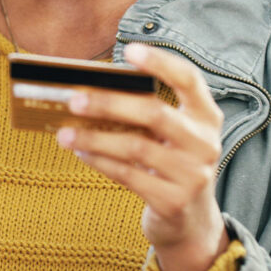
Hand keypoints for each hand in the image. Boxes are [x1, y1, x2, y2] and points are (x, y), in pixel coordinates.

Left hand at [56, 43, 227, 270]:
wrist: (190, 221)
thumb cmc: (170, 162)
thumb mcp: (172, 135)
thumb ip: (147, 111)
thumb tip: (91, 91)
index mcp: (206, 116)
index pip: (188, 79)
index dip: (160, 62)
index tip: (128, 50)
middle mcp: (206, 143)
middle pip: (154, 113)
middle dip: (110, 104)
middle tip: (74, 99)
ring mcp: (193, 175)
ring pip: (135, 147)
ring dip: (94, 138)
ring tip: (64, 132)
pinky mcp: (174, 202)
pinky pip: (129, 175)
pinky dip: (100, 161)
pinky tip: (80, 152)